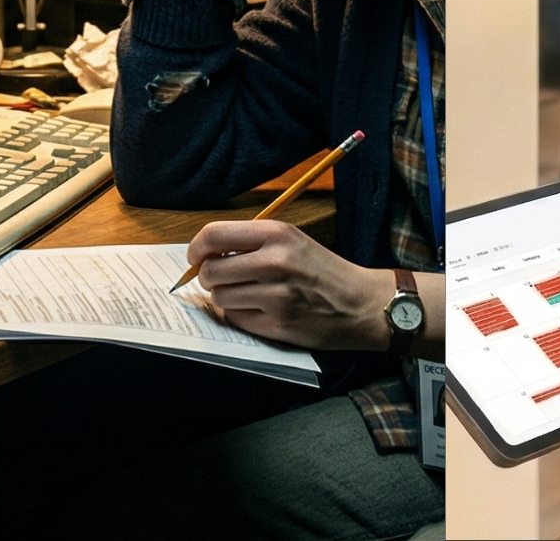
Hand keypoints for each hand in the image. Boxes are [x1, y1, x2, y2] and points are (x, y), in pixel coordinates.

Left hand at [187, 219, 392, 351]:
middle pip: (210, 271)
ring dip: (228, 297)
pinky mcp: (277, 324)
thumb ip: (252, 243)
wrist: (362, 302)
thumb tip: (203, 254)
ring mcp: (276, 295)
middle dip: (210, 278)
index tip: (196, 257)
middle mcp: (276, 262)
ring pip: (220, 297)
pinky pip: (236, 319)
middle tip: (225, 279)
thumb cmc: (324, 270)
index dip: (196, 249)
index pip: (213, 235)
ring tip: (251, 295)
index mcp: (278, 234)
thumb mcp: (293, 241)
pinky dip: (242, 316)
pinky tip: (262, 311)